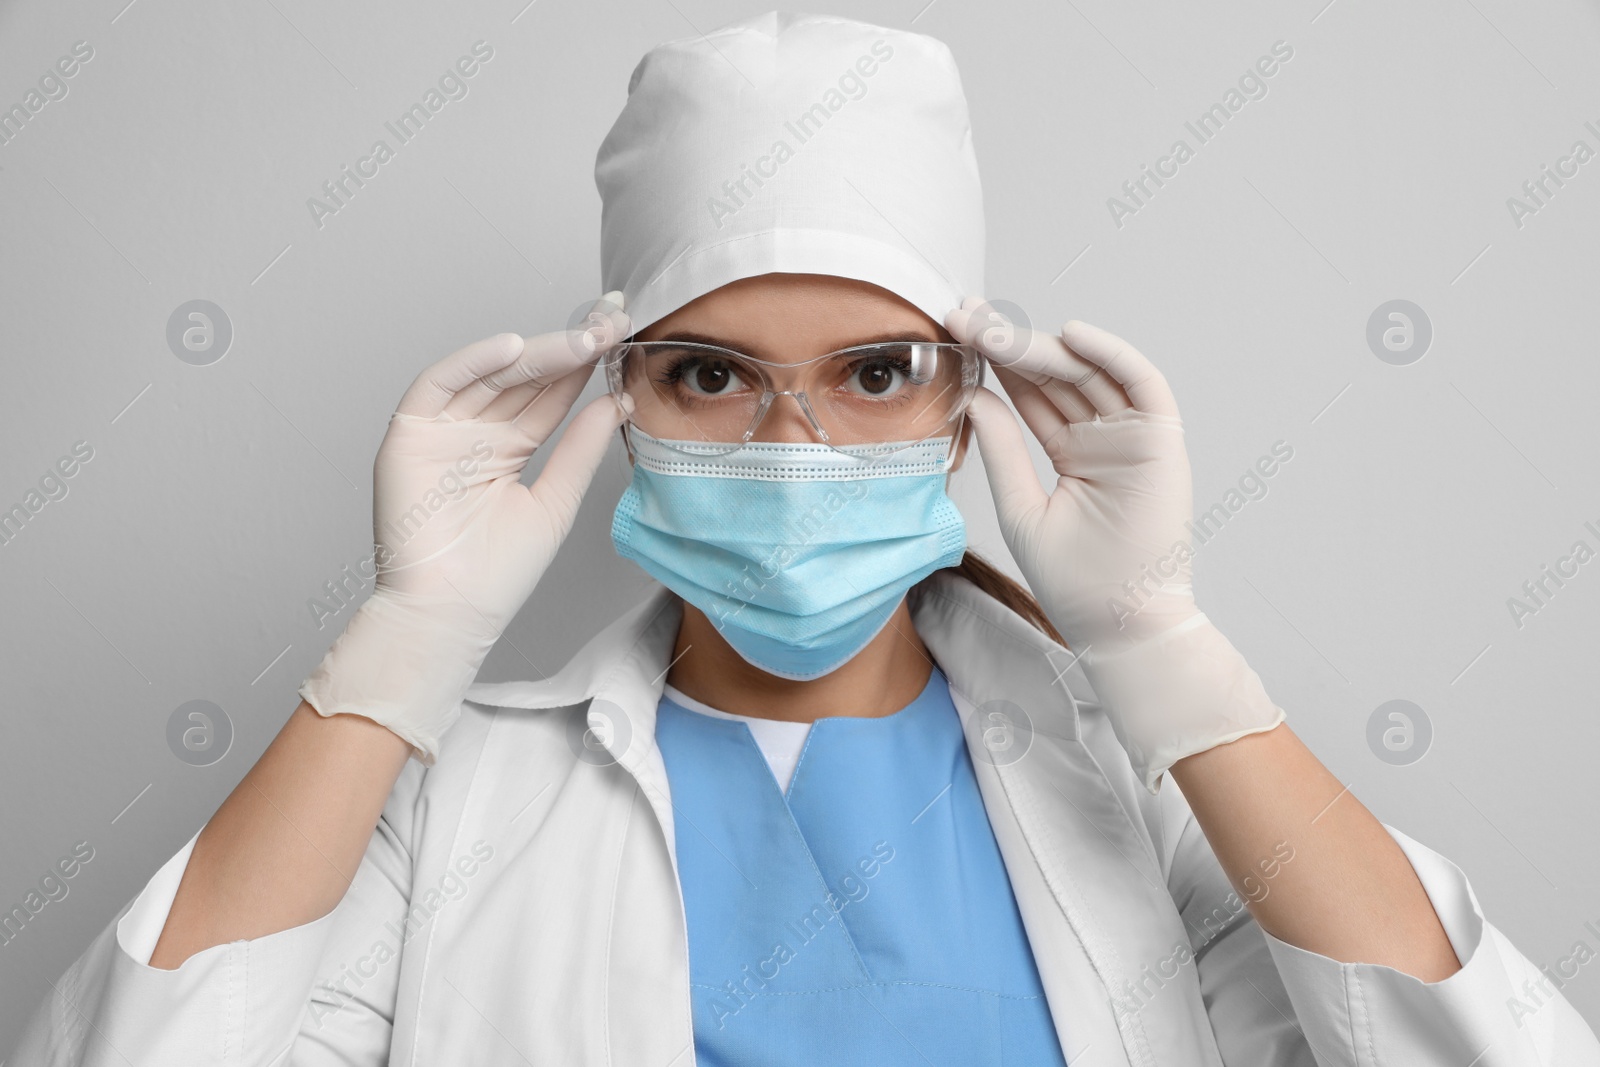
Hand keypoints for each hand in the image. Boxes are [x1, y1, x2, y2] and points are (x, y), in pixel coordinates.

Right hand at [298, 293, 633, 763]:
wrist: (451, 613)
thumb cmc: (497, 574)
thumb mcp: (555, 501)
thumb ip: (581, 449)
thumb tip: (617, 401)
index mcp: (507, 449)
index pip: (549, 397)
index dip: (584, 366)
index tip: (622, 337)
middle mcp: (474, 433)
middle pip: (523, 378)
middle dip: (568, 348)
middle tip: (610, 322)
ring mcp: (442, 431)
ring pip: (490, 375)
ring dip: (535, 352)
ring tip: (582, 337)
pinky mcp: (409, 434)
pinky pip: (438, 384)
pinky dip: (473, 362)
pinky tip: (515, 348)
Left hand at [946, 299, 1282, 791]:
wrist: (1118, 624)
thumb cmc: (1073, 581)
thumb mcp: (1019, 506)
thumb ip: (1001, 449)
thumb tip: (973, 396)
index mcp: (1072, 454)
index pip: (1031, 395)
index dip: (996, 362)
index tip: (956, 333)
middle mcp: (1103, 438)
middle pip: (1055, 376)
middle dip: (1009, 343)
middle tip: (964, 316)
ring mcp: (1132, 437)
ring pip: (1088, 373)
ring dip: (1043, 345)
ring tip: (994, 325)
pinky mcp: (1161, 441)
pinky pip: (1142, 385)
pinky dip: (1112, 355)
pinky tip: (1068, 335)